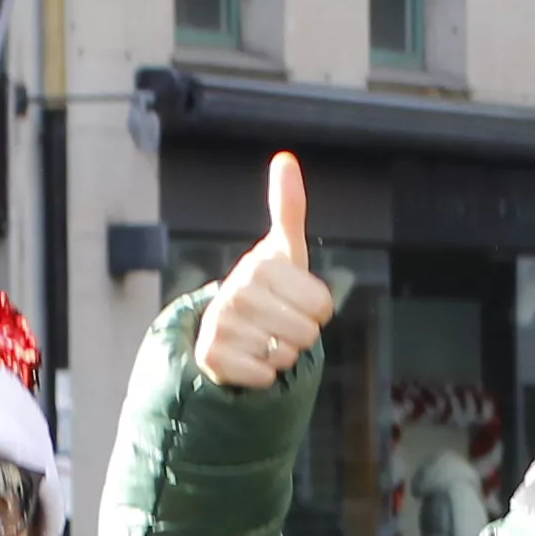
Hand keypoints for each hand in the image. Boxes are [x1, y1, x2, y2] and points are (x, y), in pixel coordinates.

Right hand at [193, 153, 338, 392]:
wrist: (224, 323)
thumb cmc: (267, 286)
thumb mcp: (284, 249)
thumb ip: (289, 207)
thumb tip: (284, 159)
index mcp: (262, 264)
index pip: (323, 306)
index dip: (317, 311)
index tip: (295, 300)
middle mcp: (236, 290)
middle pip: (307, 334)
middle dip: (299, 335)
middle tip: (278, 323)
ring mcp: (221, 322)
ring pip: (285, 356)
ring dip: (280, 354)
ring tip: (261, 337)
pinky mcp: (211, 356)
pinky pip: (263, 376)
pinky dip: (262, 374)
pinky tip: (248, 357)